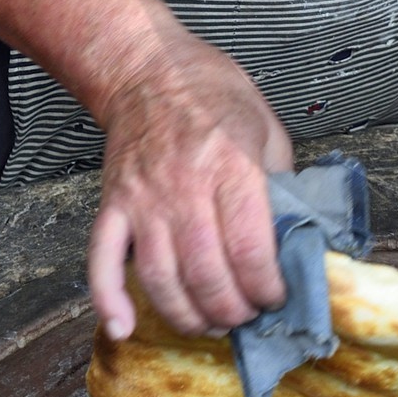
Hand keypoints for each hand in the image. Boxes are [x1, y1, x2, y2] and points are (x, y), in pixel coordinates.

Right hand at [87, 33, 293, 340]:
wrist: (146, 69)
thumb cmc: (211, 95)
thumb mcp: (267, 127)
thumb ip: (281, 182)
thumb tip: (295, 235)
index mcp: (231, 167)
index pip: (251, 251)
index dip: (268, 288)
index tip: (277, 297)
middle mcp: (185, 188)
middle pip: (208, 274)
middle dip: (233, 311)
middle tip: (246, 316)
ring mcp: (143, 200)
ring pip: (161, 279)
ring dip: (187, 316)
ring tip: (209, 325)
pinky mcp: (113, 206)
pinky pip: (102, 261)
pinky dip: (108, 300)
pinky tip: (122, 327)